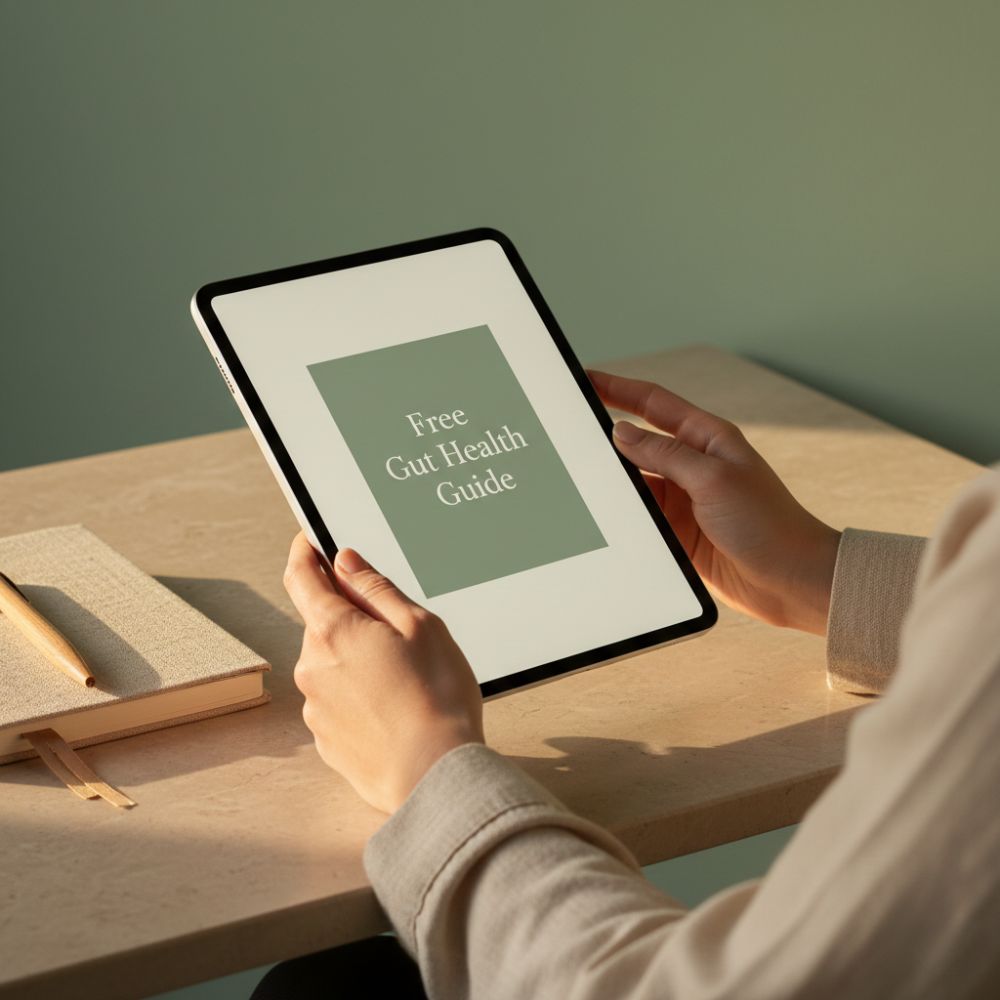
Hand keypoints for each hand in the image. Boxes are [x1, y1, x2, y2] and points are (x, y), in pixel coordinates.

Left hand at [283, 534, 483, 812]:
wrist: (434, 777)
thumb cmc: (436, 699)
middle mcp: (312, 667)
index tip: (310, 541)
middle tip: (399, 633)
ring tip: (406, 681)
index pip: (301, 576)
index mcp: (333, 630)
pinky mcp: (326, 741)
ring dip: (357, 661)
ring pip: (331, 665)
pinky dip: (359, 698)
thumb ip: (375, 589)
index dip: (304, 552)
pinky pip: (338, 703)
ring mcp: (315, 707)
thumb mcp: (419, 625)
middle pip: (322, 623)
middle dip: (352, 619)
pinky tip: (395, 710)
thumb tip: (344, 562)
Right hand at [589, 370, 840, 634]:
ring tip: (580, 477)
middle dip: (606, 437)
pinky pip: (641, 517)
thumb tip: (622, 432)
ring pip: (635, 482)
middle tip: (568, 431)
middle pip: (639, 442)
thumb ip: (665, 453)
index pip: (654, 403)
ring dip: (614, 482)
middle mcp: (694, 465)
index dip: (618, 388)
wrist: (791, 581)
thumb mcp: (713, 479)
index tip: (585, 378)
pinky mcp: (678, 532)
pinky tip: (604, 515)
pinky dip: (623, 515)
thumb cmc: (768, 524)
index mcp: (708, 439)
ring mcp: (685, 500)